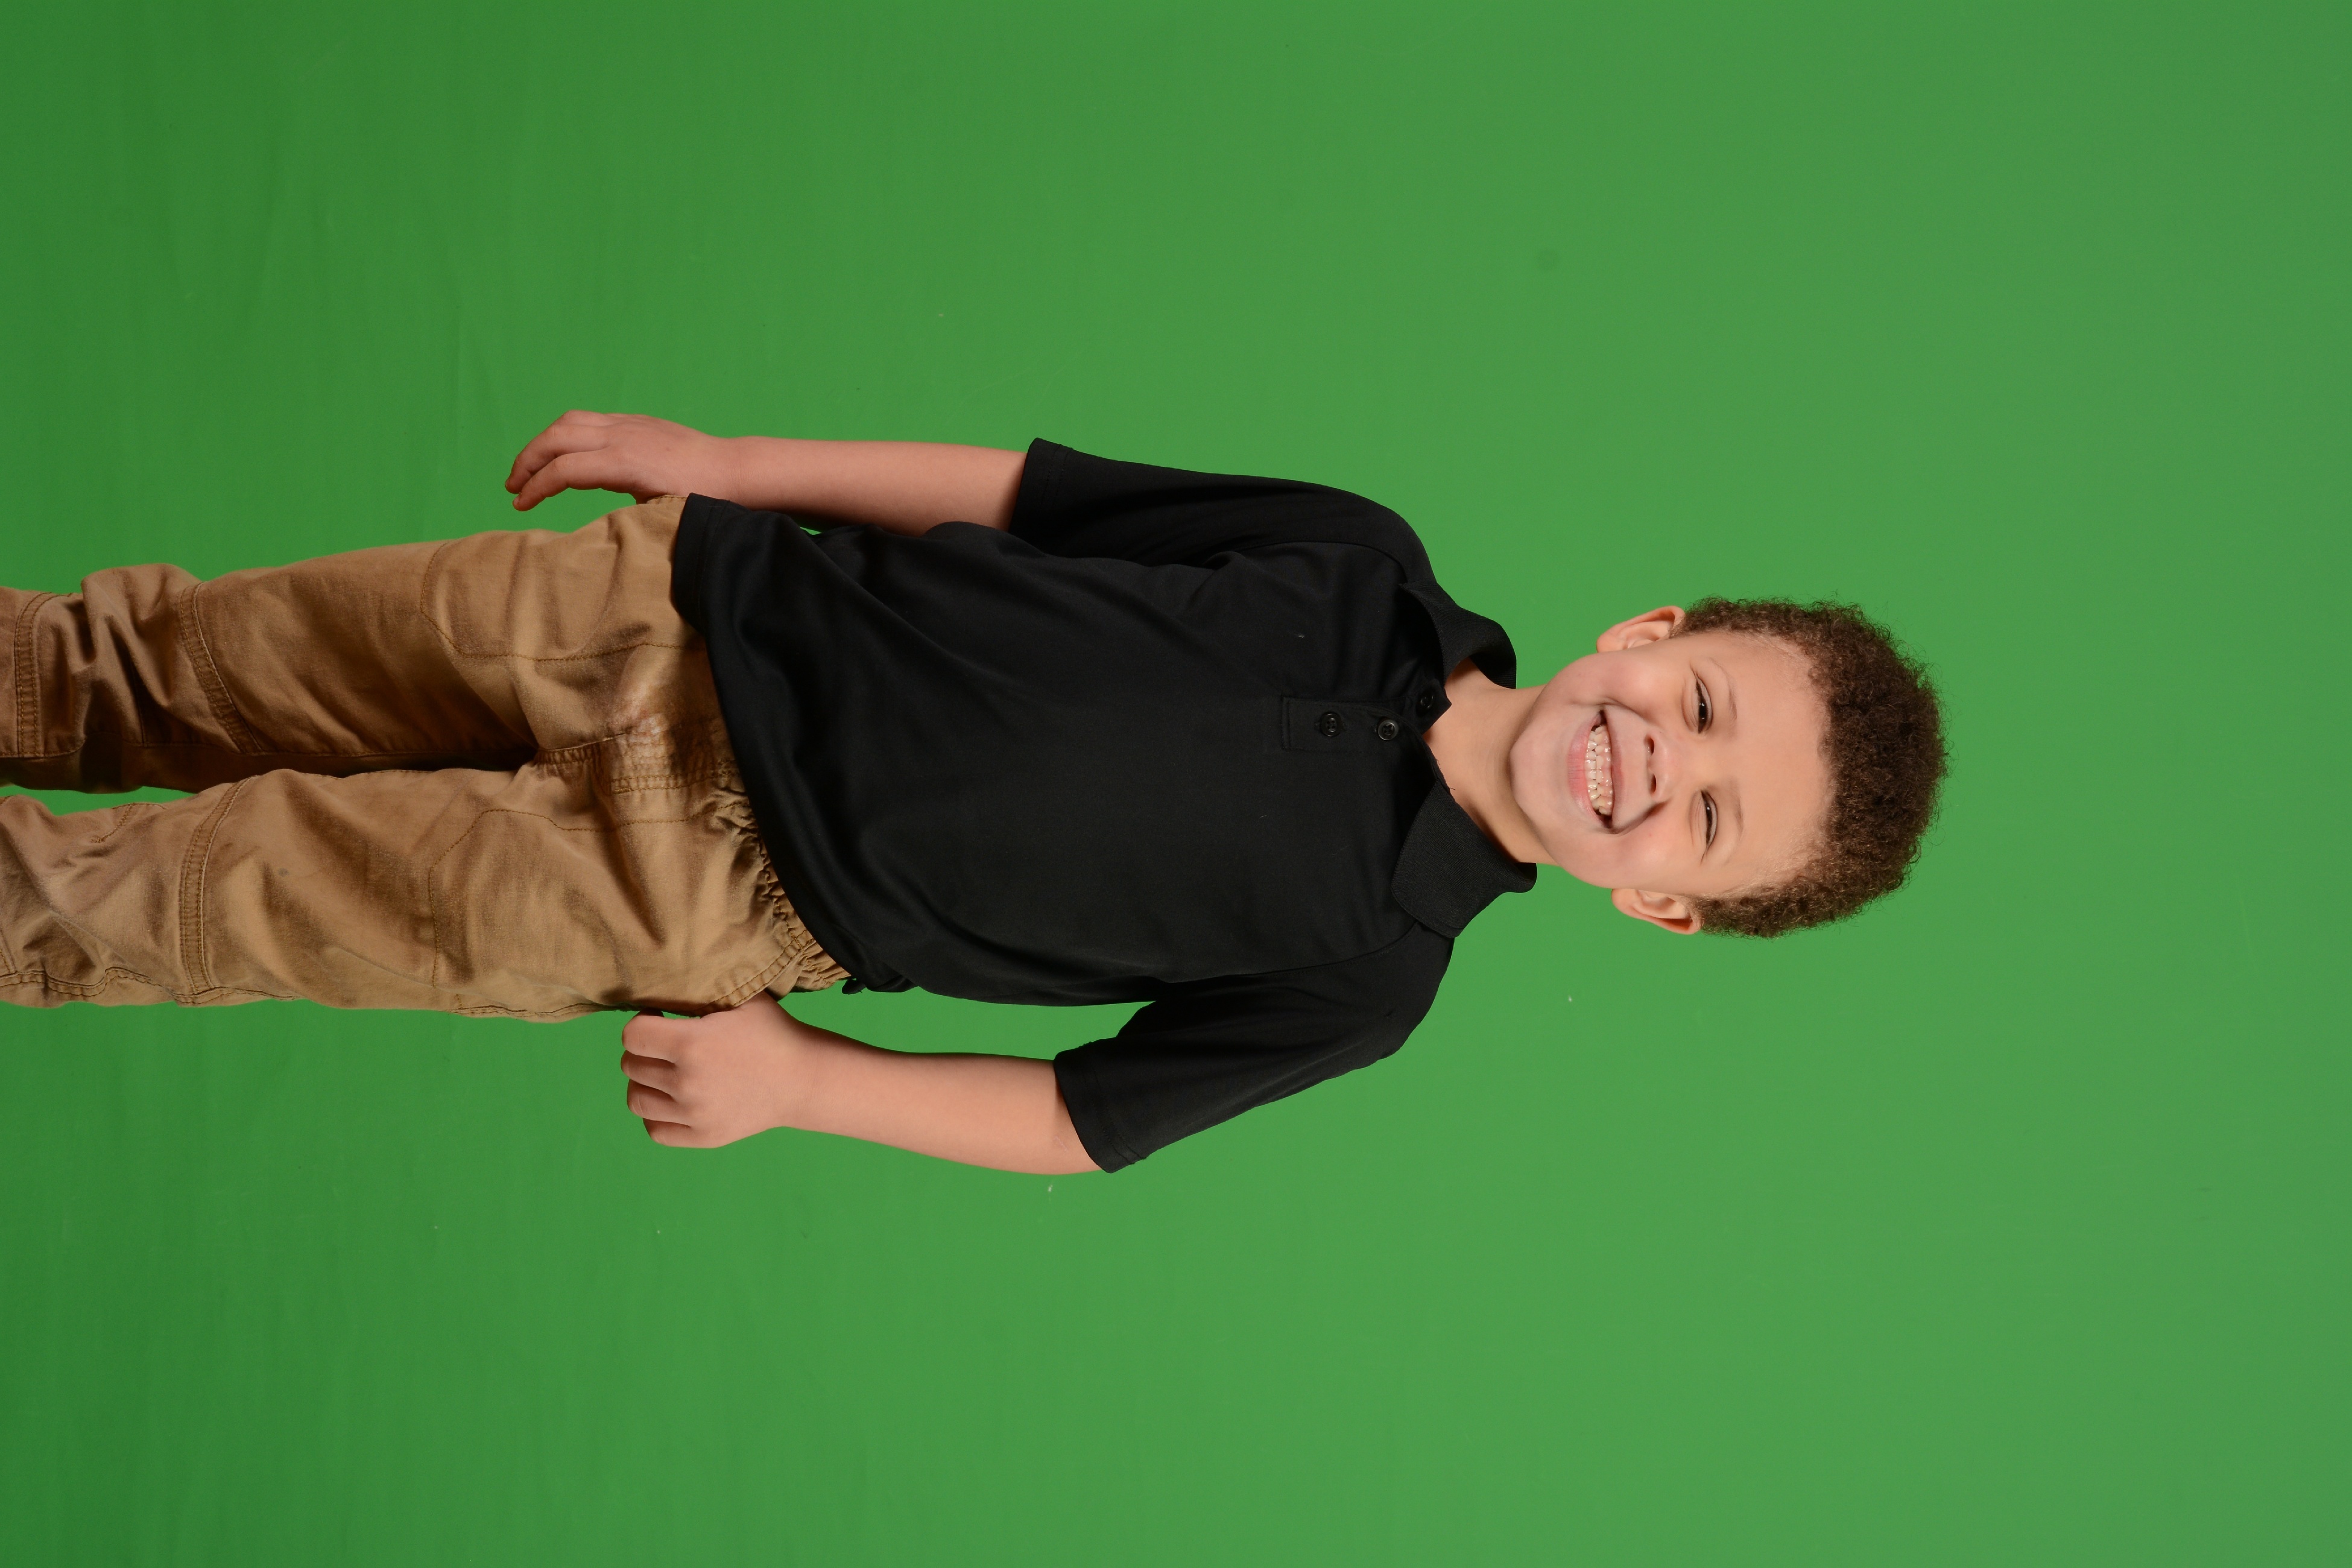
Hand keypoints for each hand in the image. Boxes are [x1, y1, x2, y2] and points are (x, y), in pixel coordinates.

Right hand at [505, 410, 740, 510]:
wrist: (733, 470)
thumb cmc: (703, 499)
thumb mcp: (661, 514)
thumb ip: (623, 516)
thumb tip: (592, 532)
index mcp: (625, 462)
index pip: (564, 469)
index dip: (536, 488)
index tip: (520, 505)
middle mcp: (622, 436)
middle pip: (556, 438)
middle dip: (527, 461)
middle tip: (512, 486)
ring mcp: (628, 424)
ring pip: (569, 422)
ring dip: (542, 444)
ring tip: (529, 469)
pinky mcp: (635, 421)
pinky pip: (588, 420)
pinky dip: (565, 435)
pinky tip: (562, 455)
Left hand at [620, 995, 809, 1147]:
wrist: (804, 1079)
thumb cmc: (773, 1033)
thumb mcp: (742, 998)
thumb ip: (700, 990)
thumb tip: (663, 981)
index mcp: (691, 1044)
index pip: (632, 1036)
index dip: (641, 1023)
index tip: (659, 1018)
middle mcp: (687, 1082)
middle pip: (632, 1066)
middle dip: (645, 1051)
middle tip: (666, 1044)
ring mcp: (694, 1114)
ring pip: (636, 1100)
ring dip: (645, 1082)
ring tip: (665, 1072)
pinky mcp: (704, 1137)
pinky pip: (655, 1130)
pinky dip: (656, 1115)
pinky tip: (672, 1099)